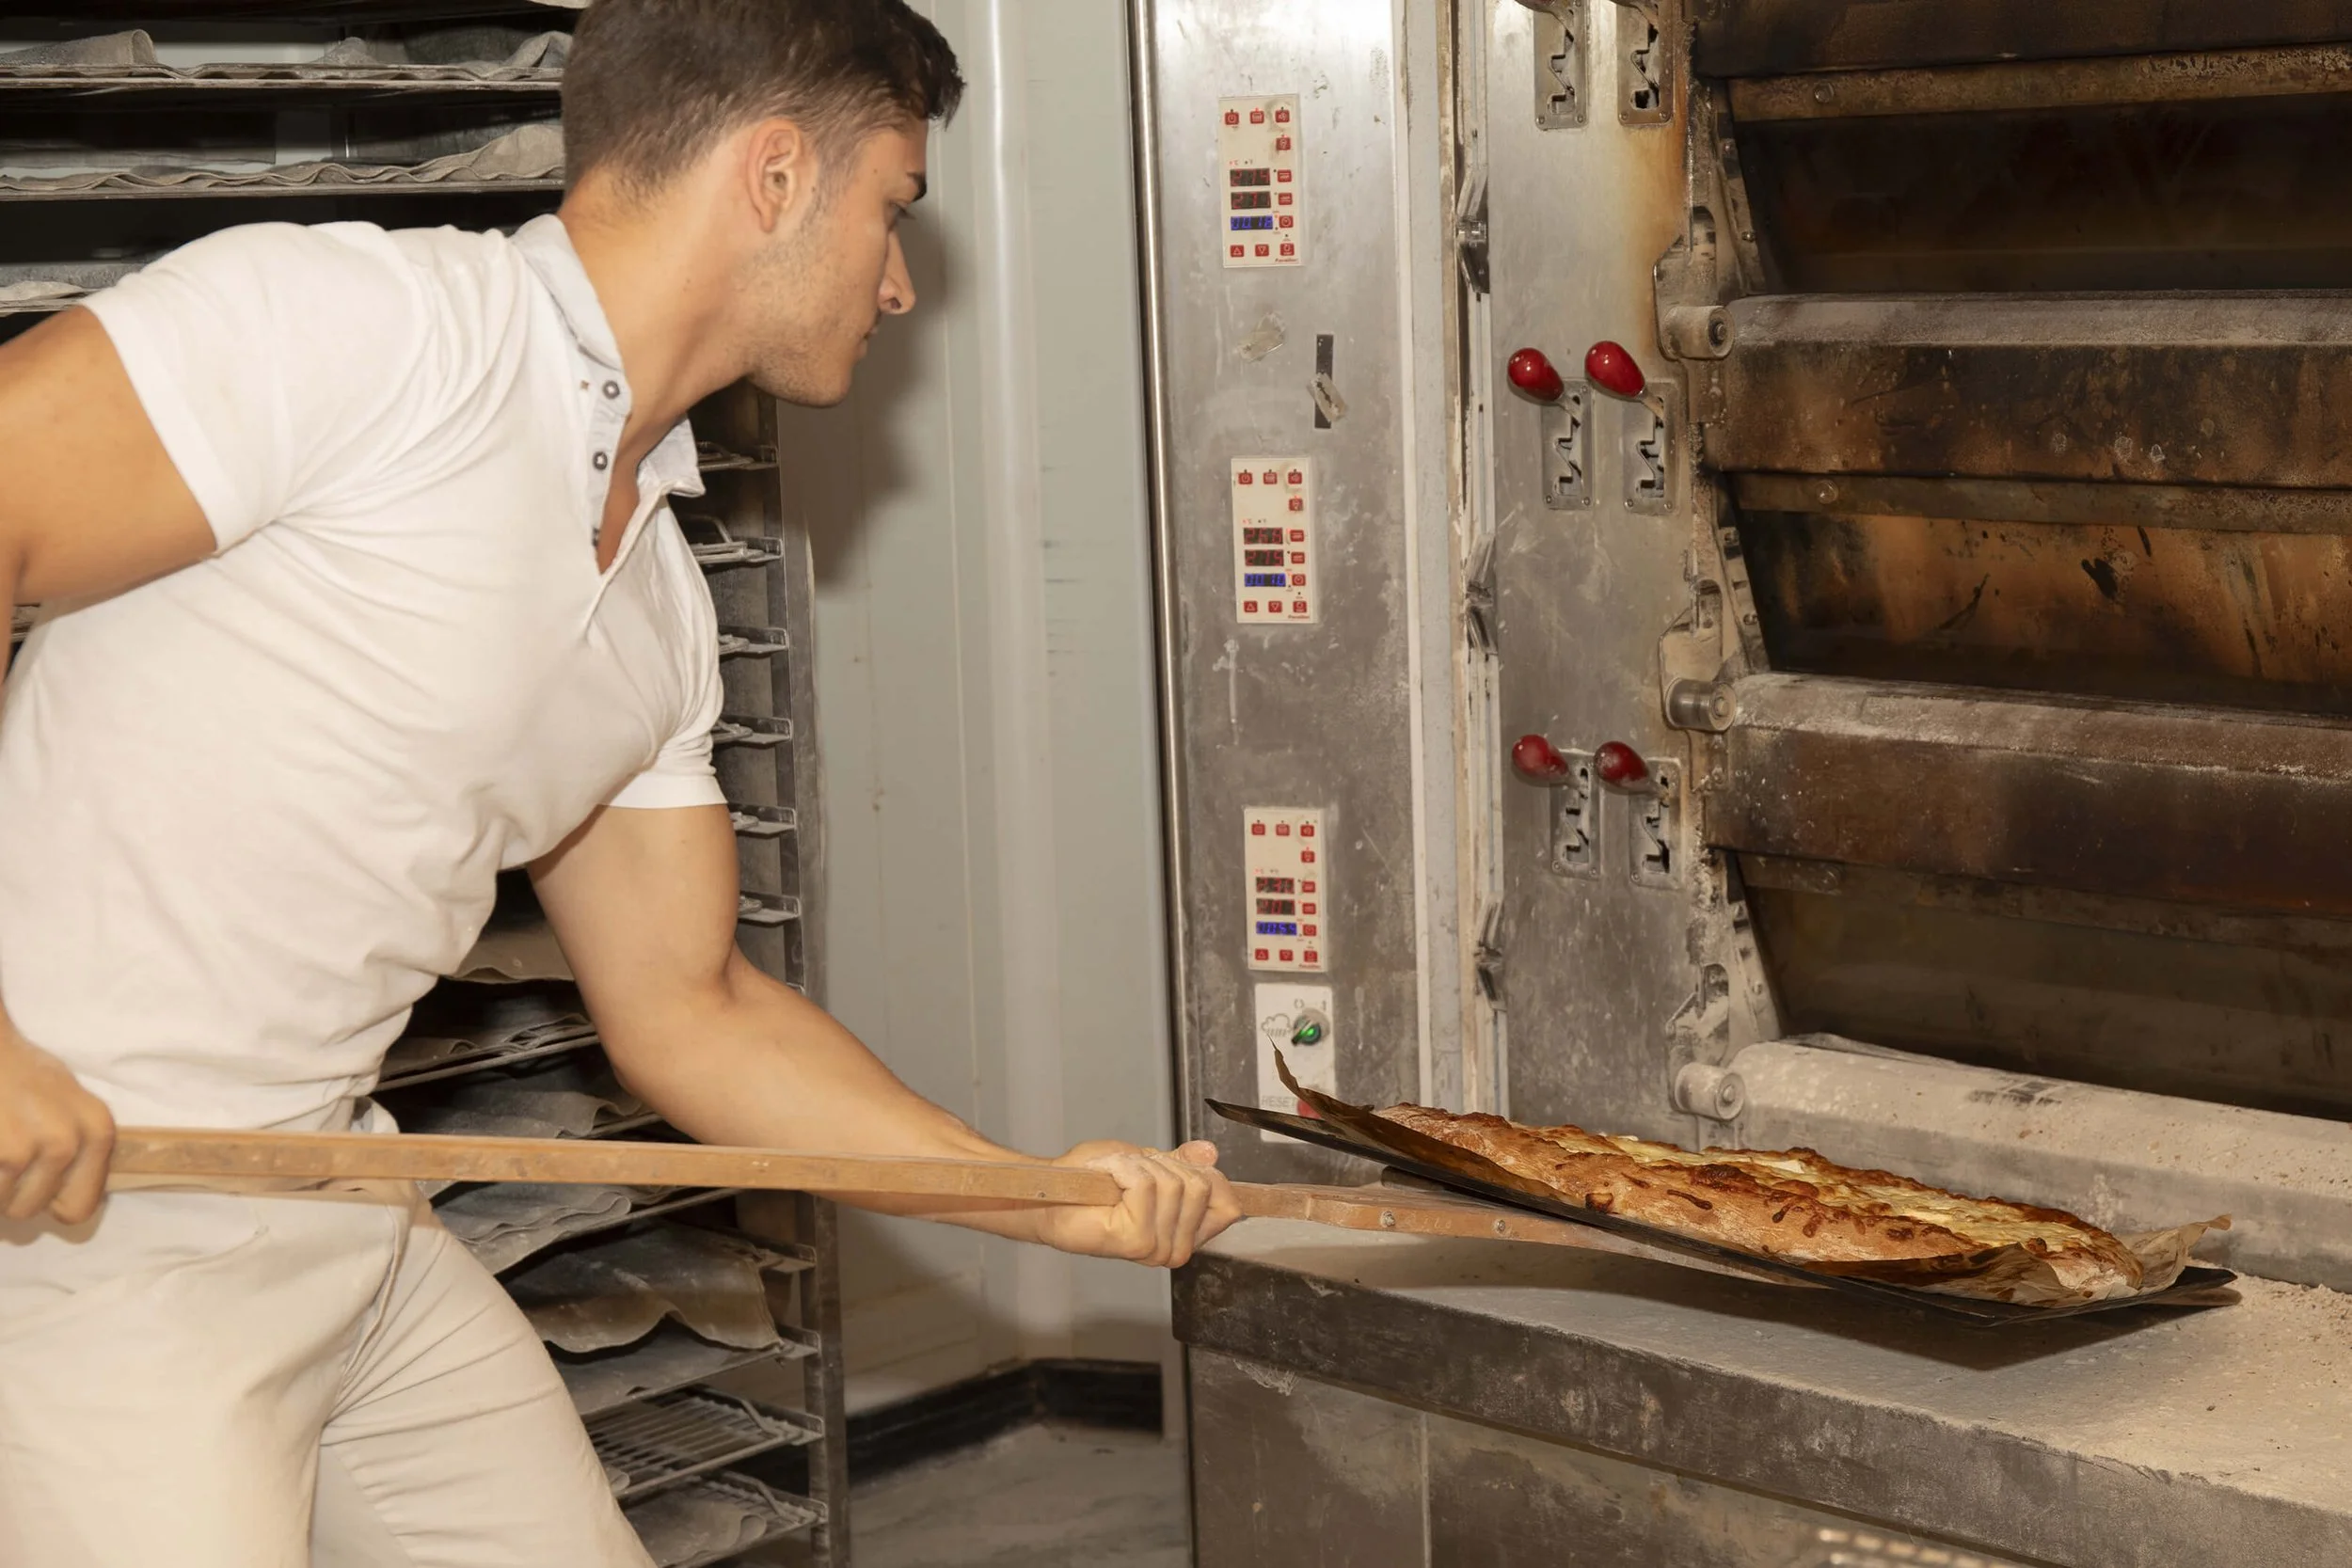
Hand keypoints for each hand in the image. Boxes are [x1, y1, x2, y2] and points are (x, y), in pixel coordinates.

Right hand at [0, 1029, 114, 1223]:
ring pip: (3, 1205)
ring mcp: (27, 1149)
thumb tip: (74, 1203)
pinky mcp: (1, 1154)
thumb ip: (78, 1149)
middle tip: (5, 1153)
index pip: (79, 1208)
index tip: (34, 1182)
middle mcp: (69, 1143)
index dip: (49, 1202)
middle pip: (32, 1210)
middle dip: (11, 1193)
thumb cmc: (22, 1074)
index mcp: (98, 1133)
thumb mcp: (69, 1106)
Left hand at [1033, 1139, 1241, 1267]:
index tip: (1176, 1166)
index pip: (1227, 1206)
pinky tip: (1109, 1181)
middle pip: (1200, 1187)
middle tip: (1133, 1172)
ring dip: (1140, 1166)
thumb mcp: (1147, 1163)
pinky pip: (1146, 1185)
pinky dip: (1125, 1169)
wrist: (1054, 1194)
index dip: (1209, 1176)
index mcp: (1185, 1234)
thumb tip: (1209, 1153)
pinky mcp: (1136, 1241)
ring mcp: (1157, 1248)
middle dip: (1166, 1165)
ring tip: (1117, 1177)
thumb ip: (1181, 1163)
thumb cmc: (1093, 1182)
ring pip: (1173, 1184)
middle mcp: (1176, 1247)